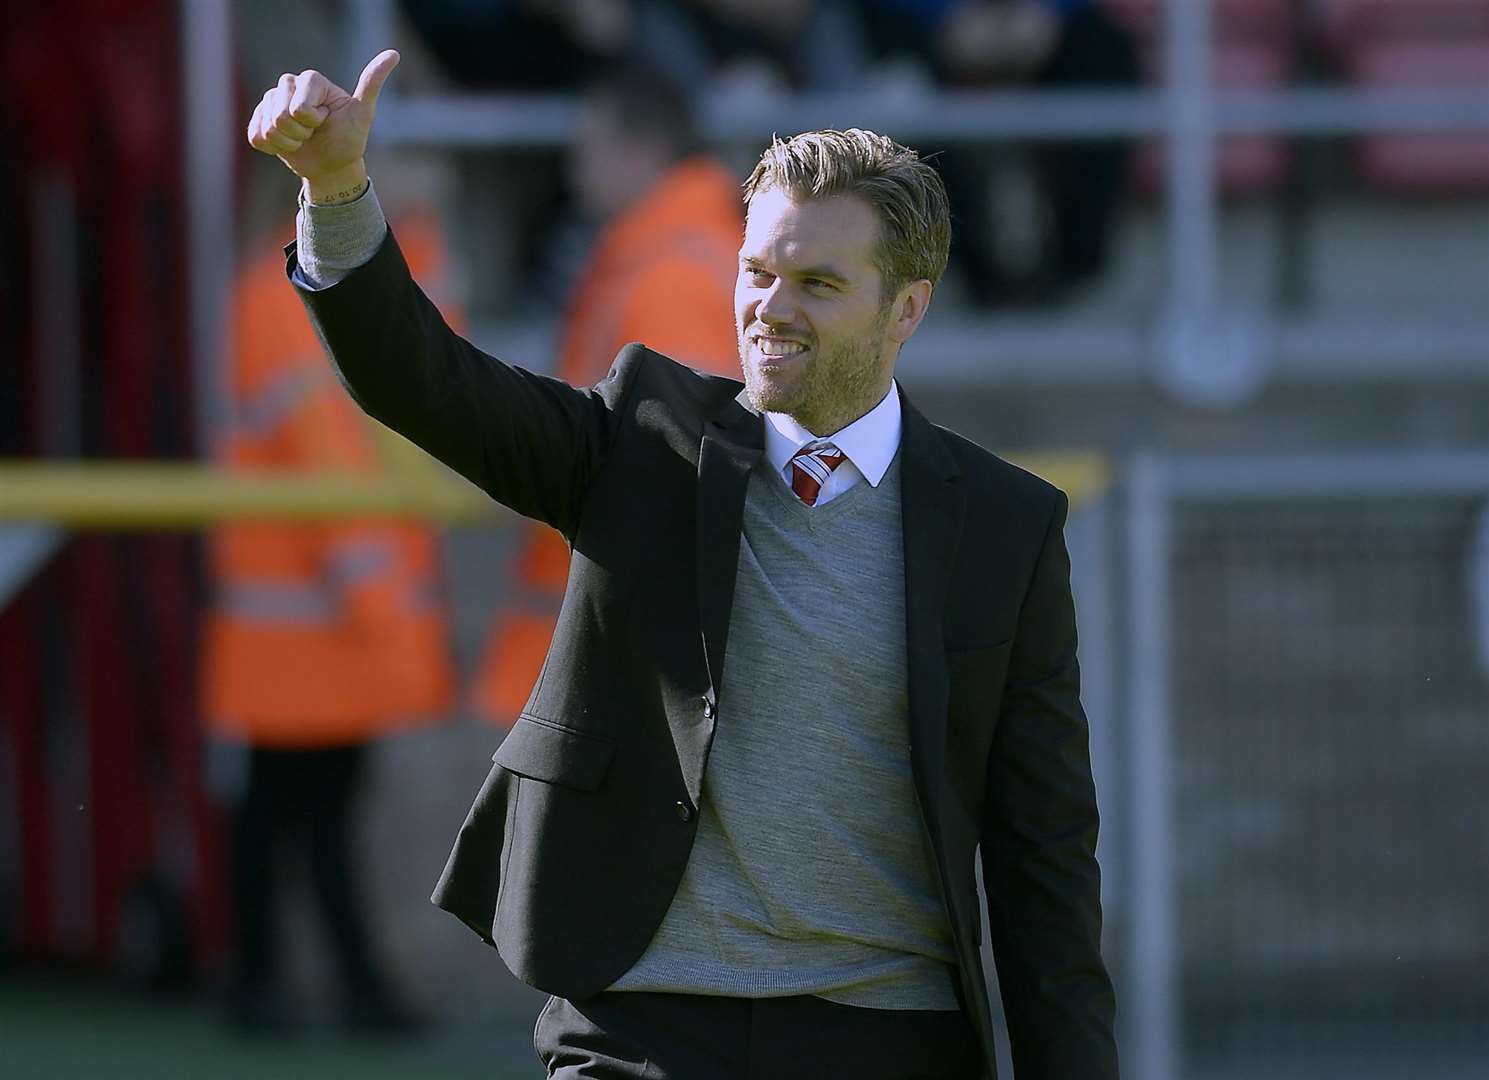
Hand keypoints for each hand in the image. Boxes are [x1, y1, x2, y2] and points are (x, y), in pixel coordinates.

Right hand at [246, 49, 398, 199]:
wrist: (333, 164)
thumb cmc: (349, 138)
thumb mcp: (363, 113)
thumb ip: (371, 84)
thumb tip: (394, 53)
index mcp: (311, 79)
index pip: (299, 107)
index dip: (312, 121)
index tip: (326, 120)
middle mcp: (288, 84)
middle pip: (280, 115)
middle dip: (299, 133)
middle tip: (314, 133)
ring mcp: (271, 101)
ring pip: (267, 127)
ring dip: (287, 142)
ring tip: (302, 139)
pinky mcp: (259, 119)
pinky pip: (255, 136)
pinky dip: (272, 148)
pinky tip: (286, 144)